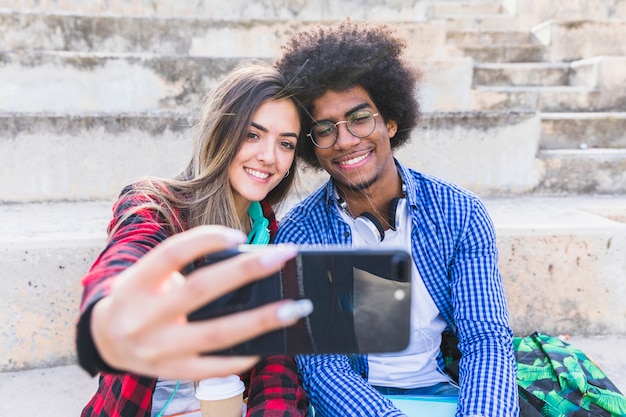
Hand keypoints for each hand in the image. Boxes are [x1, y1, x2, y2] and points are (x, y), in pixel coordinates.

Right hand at [90, 225, 310, 379]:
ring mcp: (157, 349)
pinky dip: (243, 355)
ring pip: (216, 333)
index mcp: (136, 284)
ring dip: (261, 319)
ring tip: (295, 308)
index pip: (170, 254)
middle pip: (200, 290)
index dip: (204, 240)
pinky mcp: (171, 372)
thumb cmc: (138, 298)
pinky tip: (270, 342)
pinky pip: (214, 367)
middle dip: (246, 271)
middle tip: (284, 256)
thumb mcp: (146, 276)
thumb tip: (245, 267)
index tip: (240, 235)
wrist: (103, 341)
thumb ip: (183, 270)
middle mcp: (144, 317)